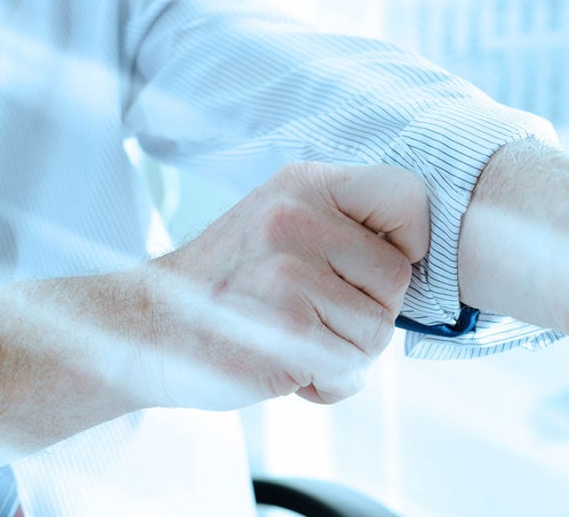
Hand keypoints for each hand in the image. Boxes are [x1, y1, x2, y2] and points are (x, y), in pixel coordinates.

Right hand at [131, 162, 429, 408]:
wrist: (147, 329)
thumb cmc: (232, 285)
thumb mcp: (283, 226)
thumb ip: (347, 230)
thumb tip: (421, 262)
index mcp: (306, 185)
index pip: (410, 198)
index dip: (407, 244)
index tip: (368, 270)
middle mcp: (297, 218)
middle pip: (398, 279)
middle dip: (367, 312)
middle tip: (314, 315)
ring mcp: (288, 272)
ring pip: (377, 332)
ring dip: (344, 352)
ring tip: (291, 338)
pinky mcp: (283, 328)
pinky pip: (348, 369)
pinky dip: (324, 383)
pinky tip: (283, 365)